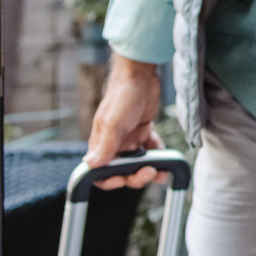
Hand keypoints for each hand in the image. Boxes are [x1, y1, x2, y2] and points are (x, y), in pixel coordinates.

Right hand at [84, 55, 166, 188]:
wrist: (141, 75)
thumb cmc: (122, 96)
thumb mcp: (113, 123)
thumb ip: (105, 146)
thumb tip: (89, 166)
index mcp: (101, 144)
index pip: (100, 172)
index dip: (110, 180)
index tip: (123, 180)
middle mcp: (114, 144)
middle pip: (123, 171)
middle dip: (136, 176)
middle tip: (150, 171)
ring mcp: (129, 139)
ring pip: (139, 163)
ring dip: (151, 169)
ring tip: (163, 171)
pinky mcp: (143, 132)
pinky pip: (151, 150)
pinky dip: (158, 155)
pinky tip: (166, 155)